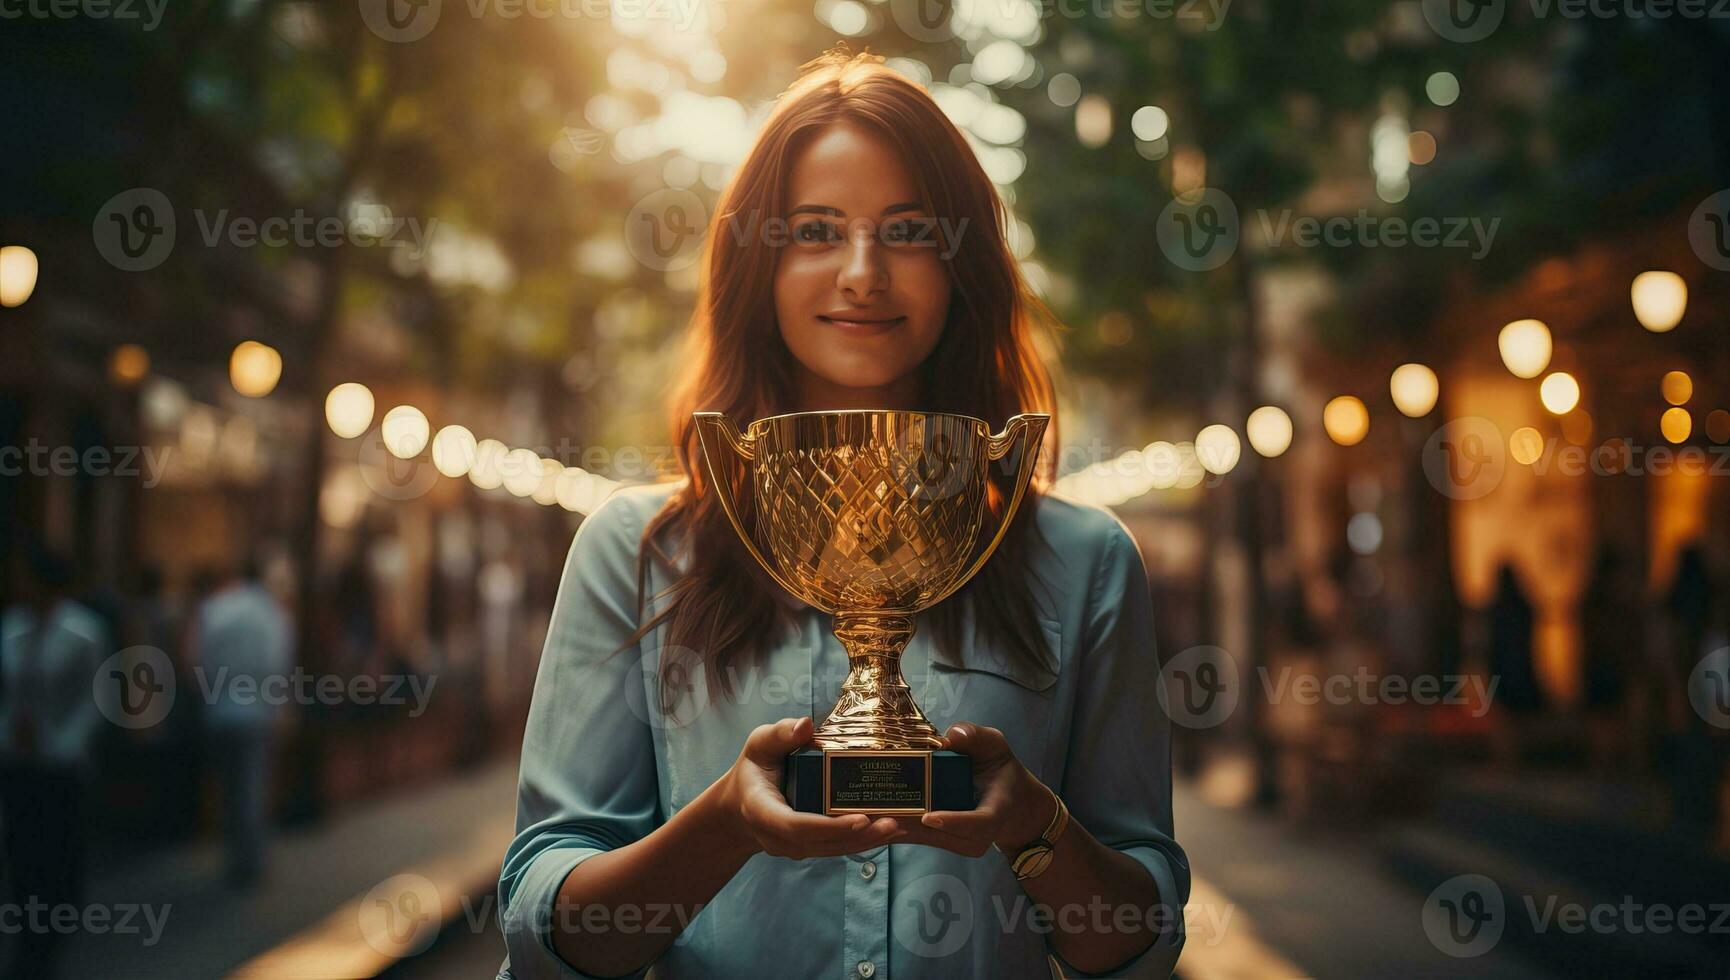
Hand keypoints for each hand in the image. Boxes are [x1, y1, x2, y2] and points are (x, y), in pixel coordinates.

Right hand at [719, 716, 907, 858]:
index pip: (796, 826)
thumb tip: (806, 726)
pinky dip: (861, 841)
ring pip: (833, 849)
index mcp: (763, 811)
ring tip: (898, 827)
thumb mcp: (759, 745)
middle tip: (894, 823)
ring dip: (866, 841)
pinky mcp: (807, 849)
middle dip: (859, 835)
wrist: (738, 807)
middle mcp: (778, 837)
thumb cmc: (753, 770)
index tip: (860, 818)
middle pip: (822, 843)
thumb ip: (780, 734)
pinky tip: (888, 832)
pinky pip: (835, 848)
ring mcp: (793, 848)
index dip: (829, 825)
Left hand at [891, 723, 1054, 857]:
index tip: (928, 817)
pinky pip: (923, 838)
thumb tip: (951, 736)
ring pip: (929, 840)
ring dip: (901, 830)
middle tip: (880, 816)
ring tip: (870, 819)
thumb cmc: (1000, 767)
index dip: (953, 821)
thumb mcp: (995, 744)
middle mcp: (981, 835)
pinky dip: (901, 830)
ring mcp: (964, 843)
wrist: (1011, 799)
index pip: (977, 822)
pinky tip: (875, 821)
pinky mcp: (949, 843)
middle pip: (944, 836)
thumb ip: (976, 736)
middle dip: (912, 828)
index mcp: (997, 810)